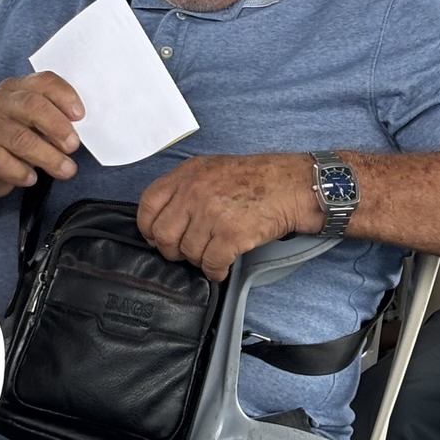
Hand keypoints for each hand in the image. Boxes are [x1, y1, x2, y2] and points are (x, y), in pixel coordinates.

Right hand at [0, 72, 83, 204]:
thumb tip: (80, 133)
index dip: (65, 96)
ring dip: (48, 157)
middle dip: (57, 126)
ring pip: (21, 139)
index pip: (44, 81)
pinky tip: (32, 178)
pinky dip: (21, 172)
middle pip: (32, 105)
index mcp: (17, 88)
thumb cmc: (16, 141)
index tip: (80, 116)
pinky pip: (2, 161)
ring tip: (66, 170)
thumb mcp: (35, 124)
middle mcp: (0, 102)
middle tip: (73, 145)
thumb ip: (54, 120)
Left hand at [136, 153, 310, 280]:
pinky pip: (211, 264)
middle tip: (187, 250)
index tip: (157, 236)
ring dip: (199, 259)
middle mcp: (195, 192)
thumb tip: (164, 219)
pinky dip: (216, 271)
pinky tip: (224, 265)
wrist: (292, 185)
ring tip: (214, 252)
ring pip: (188, 252)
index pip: (148, 204)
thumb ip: (185, 188)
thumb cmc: (256, 178)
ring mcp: (212, 213)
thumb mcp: (212, 169)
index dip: (148, 227)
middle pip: (162, 234)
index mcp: (188, 174)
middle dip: (172, 249)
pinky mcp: (230, 234)